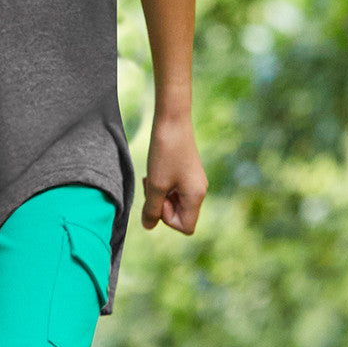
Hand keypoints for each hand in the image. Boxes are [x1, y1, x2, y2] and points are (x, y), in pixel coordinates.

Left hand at [141, 113, 206, 233]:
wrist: (172, 119)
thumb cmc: (165, 152)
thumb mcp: (156, 184)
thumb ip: (152, 209)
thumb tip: (148, 227)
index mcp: (196, 196)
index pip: (185, 227)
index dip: (168, 219)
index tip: (159, 198)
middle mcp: (199, 190)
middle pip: (180, 215)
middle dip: (162, 205)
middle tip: (151, 185)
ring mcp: (194, 180)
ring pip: (175, 201)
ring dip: (160, 194)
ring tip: (151, 176)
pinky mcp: (187, 170)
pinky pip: (175, 188)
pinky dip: (163, 184)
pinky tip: (155, 169)